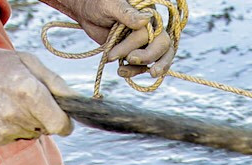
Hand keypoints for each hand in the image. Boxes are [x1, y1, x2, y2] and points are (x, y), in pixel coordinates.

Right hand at [0, 48, 73, 145]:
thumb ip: (56, 83)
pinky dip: (8, 127)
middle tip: (24, 98)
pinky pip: (11, 138)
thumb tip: (77, 102)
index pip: (61, 125)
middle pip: (45, 129)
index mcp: (29, 92)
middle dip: (42, 117)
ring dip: (25, 122)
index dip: (65, 123)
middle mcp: (17, 115)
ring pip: (29, 134)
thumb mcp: (28, 62)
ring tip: (5, 101)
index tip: (63, 119)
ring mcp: (3, 130)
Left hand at [57, 0, 176, 75]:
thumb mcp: (110, 5)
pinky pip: (143, 66)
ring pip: (159, 57)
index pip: (149, 32)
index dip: (133, 44)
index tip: (114, 53)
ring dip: (143, 68)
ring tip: (122, 71)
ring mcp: (144, 42)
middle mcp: (151, 27)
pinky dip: (134, 71)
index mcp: (148, 13)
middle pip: (163, 45)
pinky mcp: (136, 52)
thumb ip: (127, 13)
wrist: (87, 13)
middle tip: (130, 60)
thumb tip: (146, 20)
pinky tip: (121, 71)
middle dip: (148, 56)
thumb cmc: (99, 3)